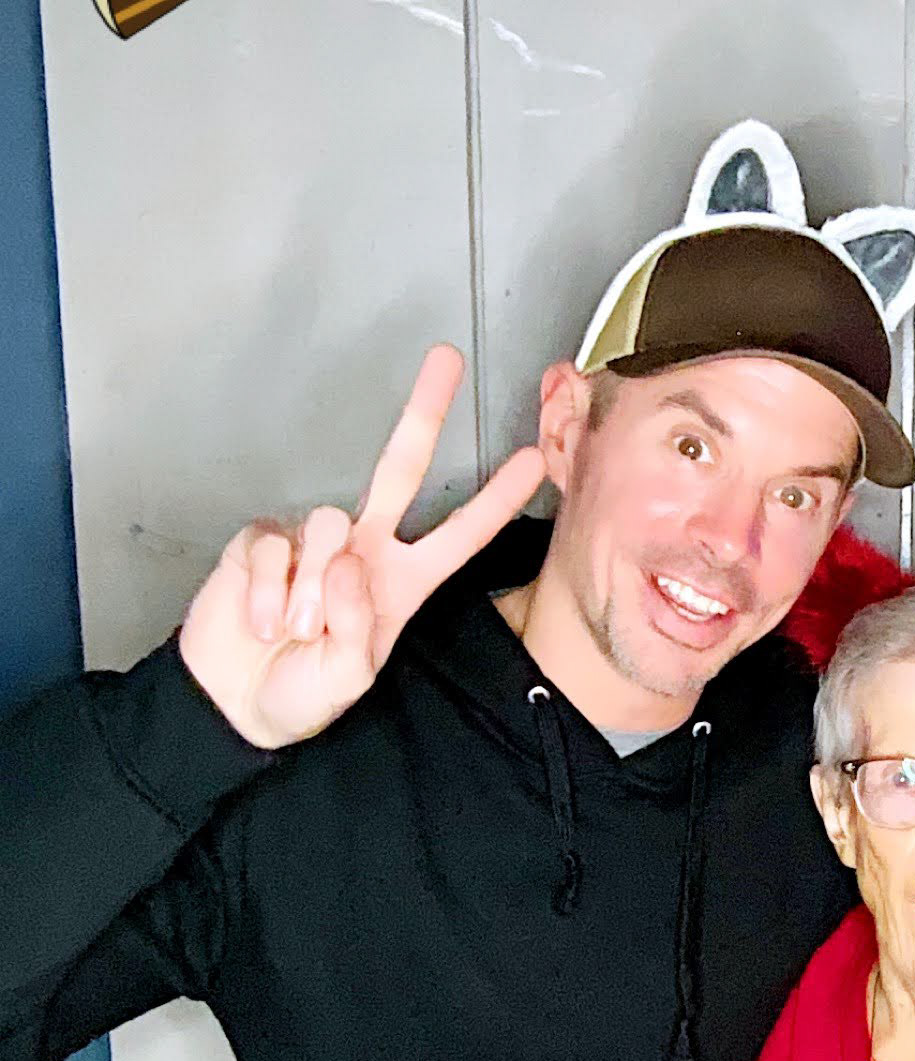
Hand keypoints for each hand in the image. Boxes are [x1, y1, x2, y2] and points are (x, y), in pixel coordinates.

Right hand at [178, 346, 544, 747]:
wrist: (237, 703)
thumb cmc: (303, 692)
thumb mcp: (349, 677)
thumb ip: (357, 624)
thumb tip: (345, 561)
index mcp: (401, 582)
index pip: (458, 535)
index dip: (493, 500)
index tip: (530, 460)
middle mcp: (363, 549)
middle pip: (398, 468)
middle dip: (424, 413)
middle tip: (447, 358)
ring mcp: (312, 540)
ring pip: (330, 523)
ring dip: (312, 589)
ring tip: (296, 633)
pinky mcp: (263, 541)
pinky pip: (276, 545)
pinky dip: (269, 592)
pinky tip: (262, 623)